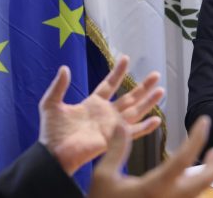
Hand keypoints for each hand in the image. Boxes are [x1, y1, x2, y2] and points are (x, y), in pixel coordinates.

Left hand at [38, 56, 163, 174]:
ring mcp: (112, 126)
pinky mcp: (115, 138)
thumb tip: (64, 68)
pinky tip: (157, 119)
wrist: (53, 153)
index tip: (126, 58)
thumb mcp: (51, 104)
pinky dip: (145, 127)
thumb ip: (59, 86)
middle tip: (156, 74)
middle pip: (129, 97)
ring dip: (148, 101)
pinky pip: (133, 132)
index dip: (118, 72)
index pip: (110, 85)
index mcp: (93, 104)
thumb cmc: (51, 132)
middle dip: (143, 86)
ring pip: (135, 111)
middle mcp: (106, 114)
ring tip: (161, 90)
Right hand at [89, 116, 212, 197]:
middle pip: (206, 180)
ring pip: (201, 188)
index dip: (197, 138)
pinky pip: (192, 194)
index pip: (184, 159)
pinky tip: (199, 170)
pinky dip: (199, 180)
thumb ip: (116, 150)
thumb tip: (120, 123)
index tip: (205, 121)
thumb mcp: (104, 176)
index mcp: (155, 187)